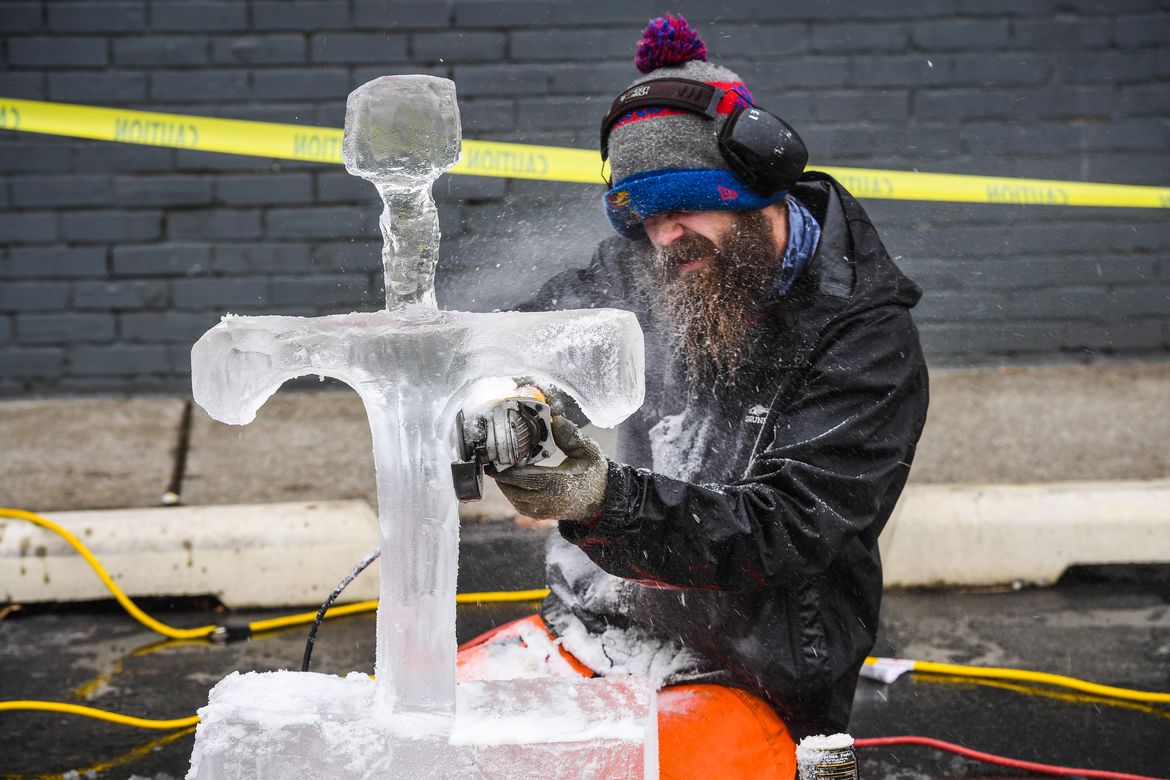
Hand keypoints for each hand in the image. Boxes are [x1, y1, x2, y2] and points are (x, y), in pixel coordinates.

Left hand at [488, 415, 607, 521]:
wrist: (603, 500)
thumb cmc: (595, 473)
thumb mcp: (589, 451)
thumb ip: (571, 436)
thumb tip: (555, 419)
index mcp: (560, 485)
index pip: (524, 477)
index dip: (506, 468)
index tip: (495, 455)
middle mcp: (549, 501)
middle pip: (513, 488)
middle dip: (500, 473)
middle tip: (491, 456)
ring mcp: (544, 511)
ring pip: (513, 497)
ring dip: (504, 482)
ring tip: (498, 464)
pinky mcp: (541, 515)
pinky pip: (519, 503)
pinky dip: (511, 490)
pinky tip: (509, 477)